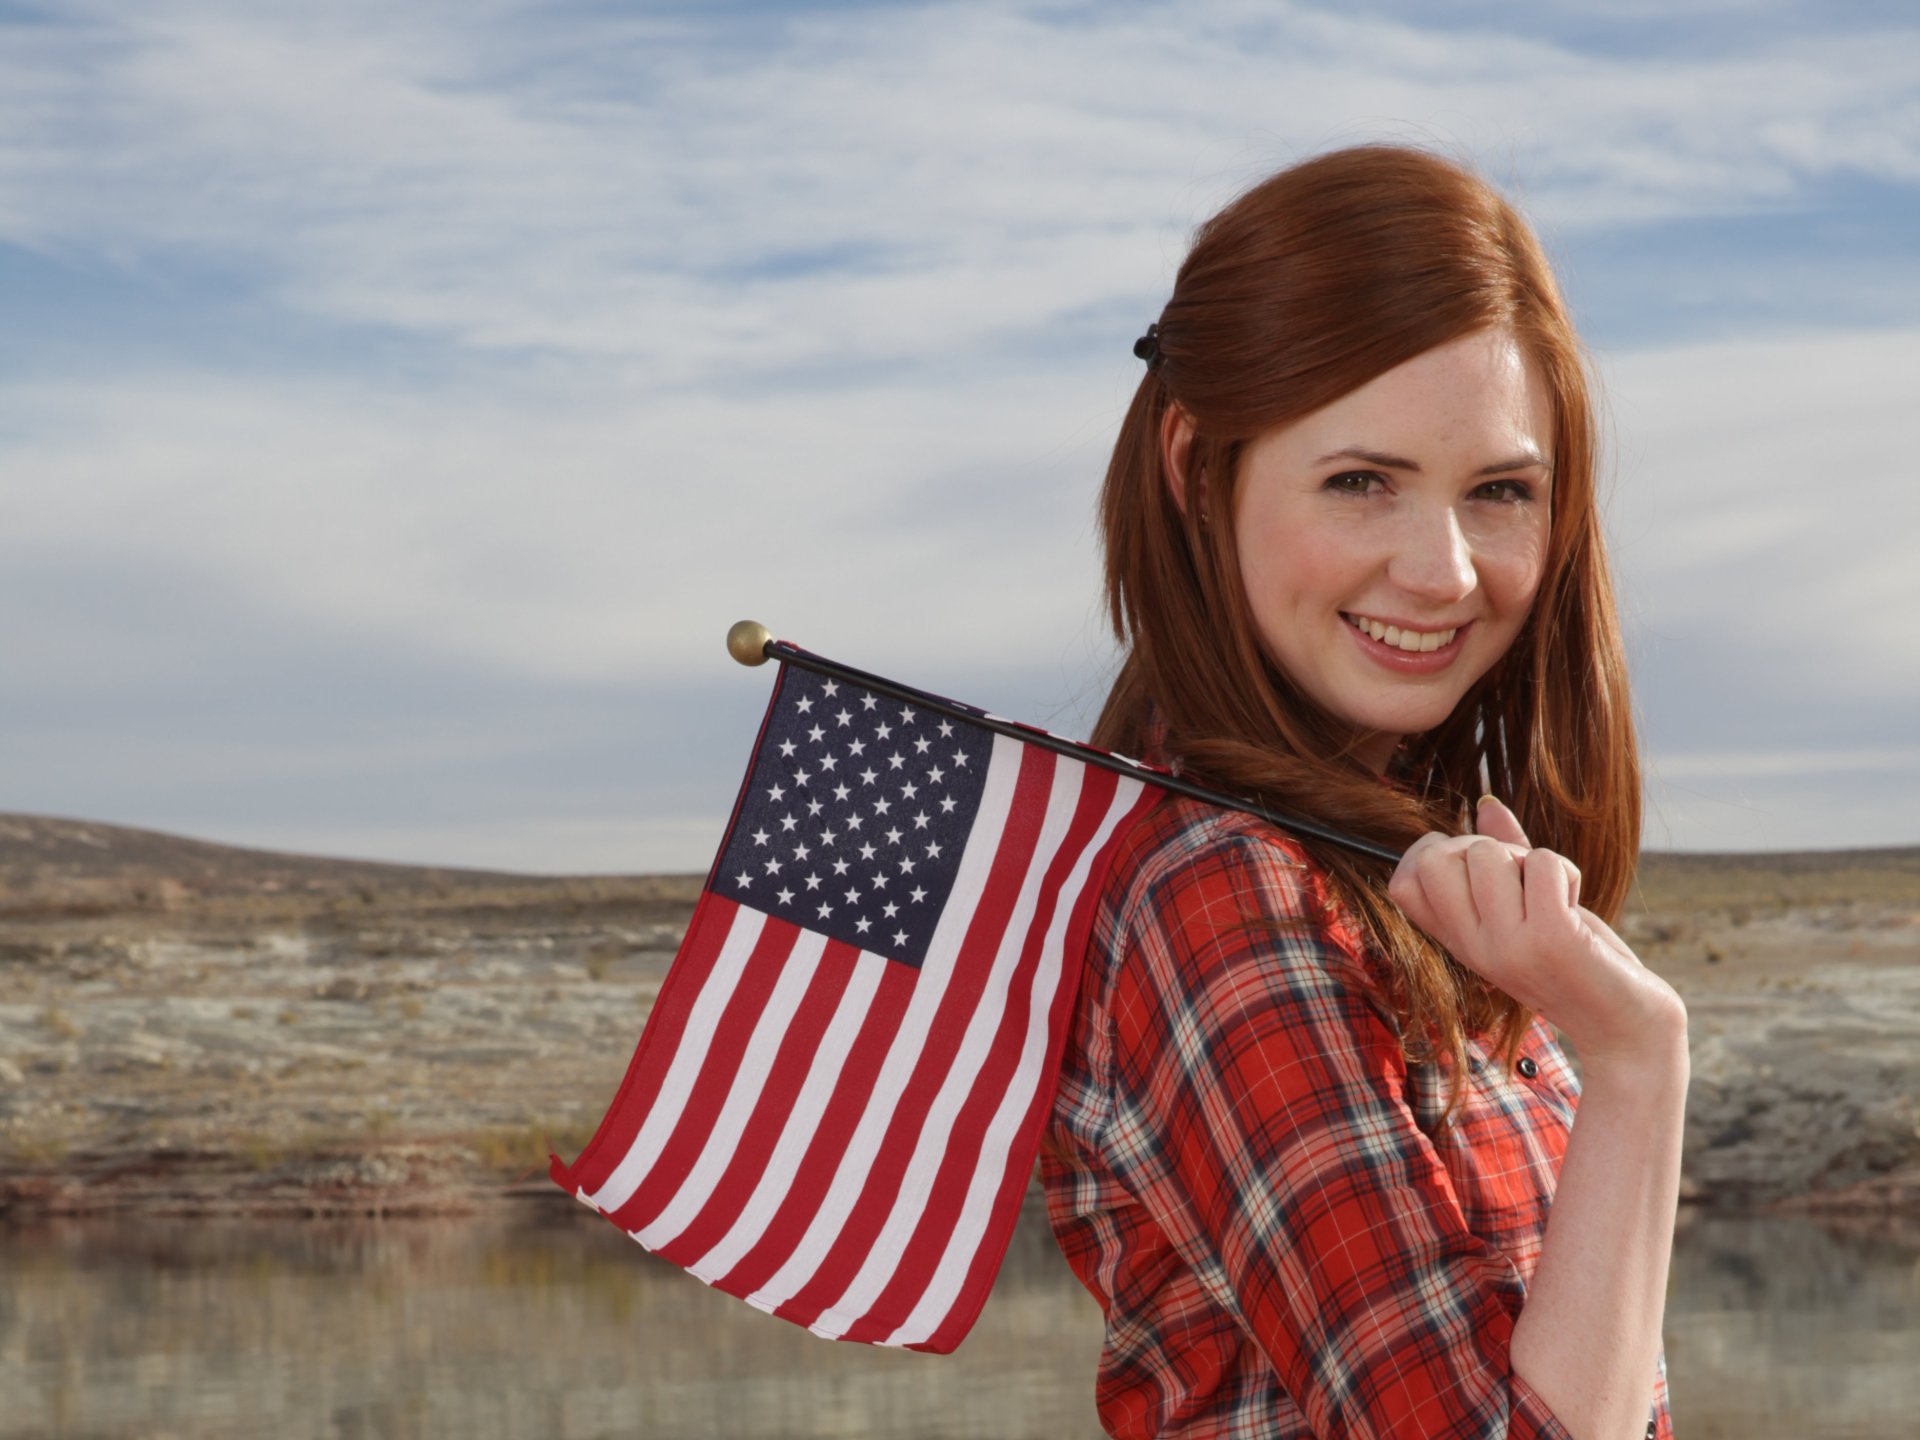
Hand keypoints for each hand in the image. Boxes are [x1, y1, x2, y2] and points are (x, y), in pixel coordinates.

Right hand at [1388, 797, 1684, 1065]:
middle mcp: (1473, 946)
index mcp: (1459, 941)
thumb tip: (1484, 804)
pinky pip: (1542, 862)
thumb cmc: (1576, 960)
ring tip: (1552, 897)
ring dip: (1529, 859)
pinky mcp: (1550, 938)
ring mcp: (1507, 944)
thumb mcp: (1525, 908)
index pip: (1402, 883)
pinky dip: (1565, 872)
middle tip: (1517, 877)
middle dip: (1480, 847)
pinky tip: (1573, 906)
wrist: (1624, 1025)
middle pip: (1436, 858)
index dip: (1431, 853)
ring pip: (1488, 853)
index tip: (1474, 866)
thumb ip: (1501, 856)